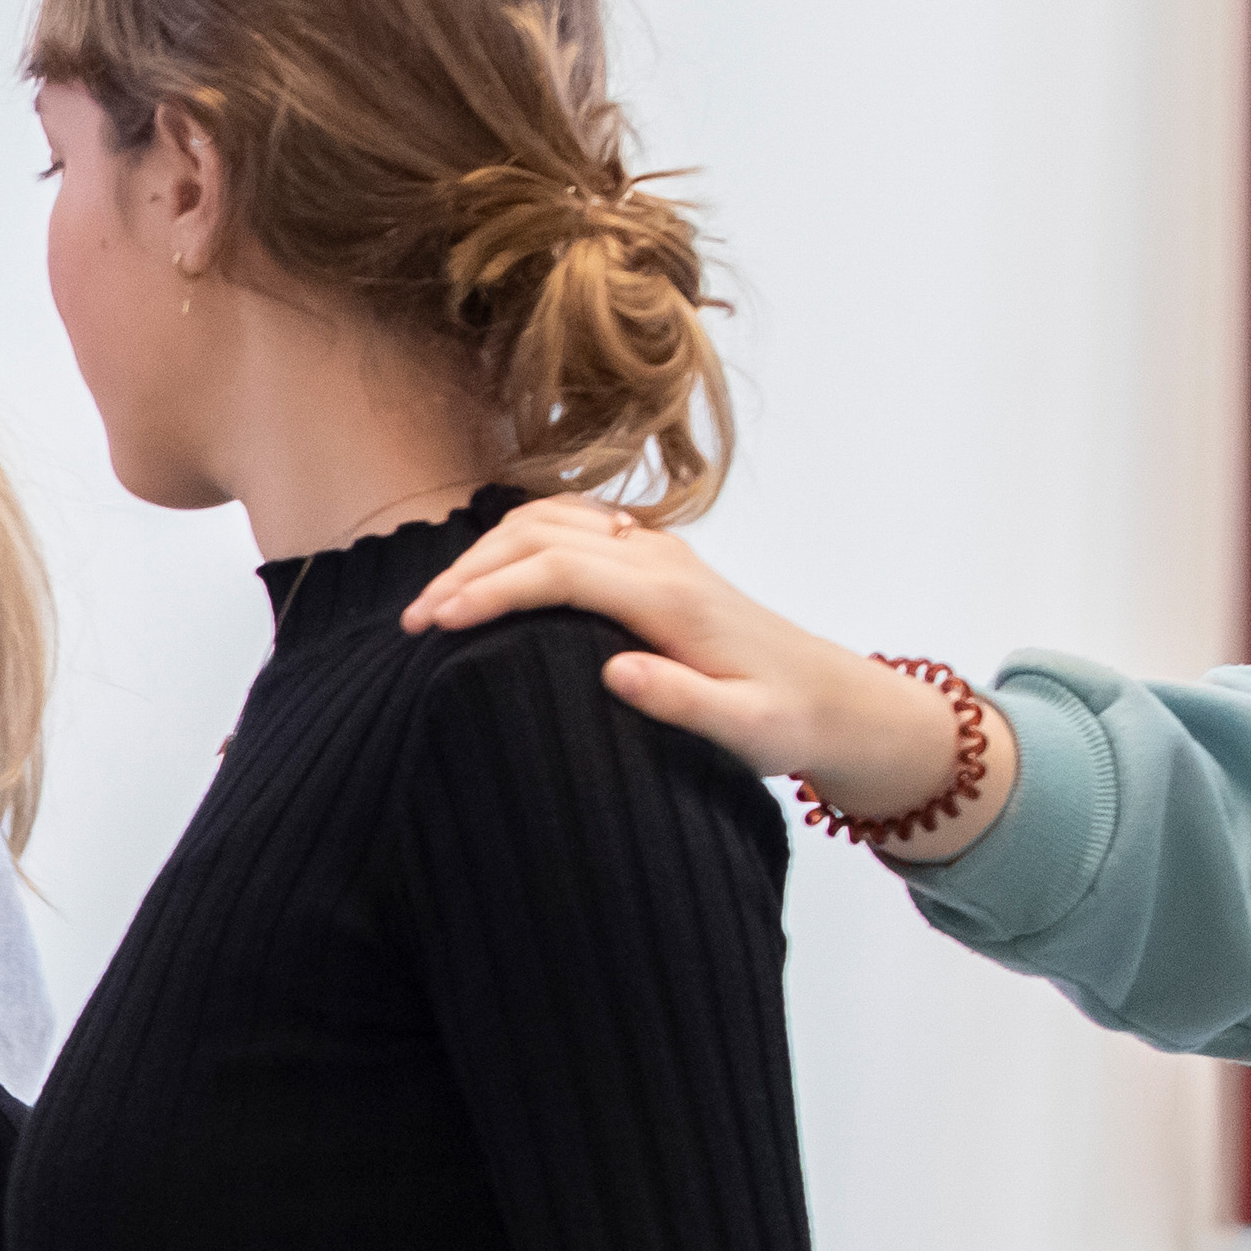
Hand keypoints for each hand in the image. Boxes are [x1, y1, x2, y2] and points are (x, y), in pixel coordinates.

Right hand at [397, 502, 1010, 858]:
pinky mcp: (653, 560)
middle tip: (411, 623)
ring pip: (548, 520)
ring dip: (485, 551)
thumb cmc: (787, 722)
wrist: (839, 698)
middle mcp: (658, 559)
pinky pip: (569, 525)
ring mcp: (655, 552)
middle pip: (539, 534)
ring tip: (436, 603)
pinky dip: (517, 539)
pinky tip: (492, 574)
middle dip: (467, 570)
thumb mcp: (745, 730)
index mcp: (670, 596)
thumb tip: (616, 671)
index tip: (433, 625)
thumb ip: (682, 700)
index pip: (558, 569)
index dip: (488, 590)